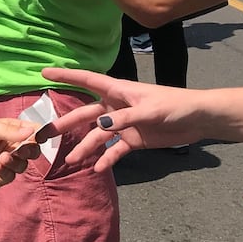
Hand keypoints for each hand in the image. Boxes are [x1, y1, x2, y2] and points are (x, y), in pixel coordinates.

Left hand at [0, 118, 40, 188]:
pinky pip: (10, 176)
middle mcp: (8, 146)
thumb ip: (9, 131)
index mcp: (8, 131)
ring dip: (17, 161)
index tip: (41, 136)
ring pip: (23, 165)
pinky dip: (6, 171)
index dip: (39, 134)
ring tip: (2, 158)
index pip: (31, 131)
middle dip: (30, 150)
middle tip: (22, 150)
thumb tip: (33, 130)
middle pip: (31, 150)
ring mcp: (3, 163)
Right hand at [35, 68, 205, 171]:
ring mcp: (123, 124)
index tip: (44, 72)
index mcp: (118, 91)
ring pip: (97, 136)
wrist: (198, 120)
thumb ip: (125, 118)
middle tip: (44, 135)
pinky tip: (96, 169)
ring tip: (71, 160)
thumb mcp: (151, 109)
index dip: (66, 76)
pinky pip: (114, 150)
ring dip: (84, 148)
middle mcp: (116, 106)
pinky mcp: (133, 140)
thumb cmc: (176, 104)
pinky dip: (106, 159)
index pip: (87, 80)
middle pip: (85, 114)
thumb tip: (100, 127)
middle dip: (65, 124)